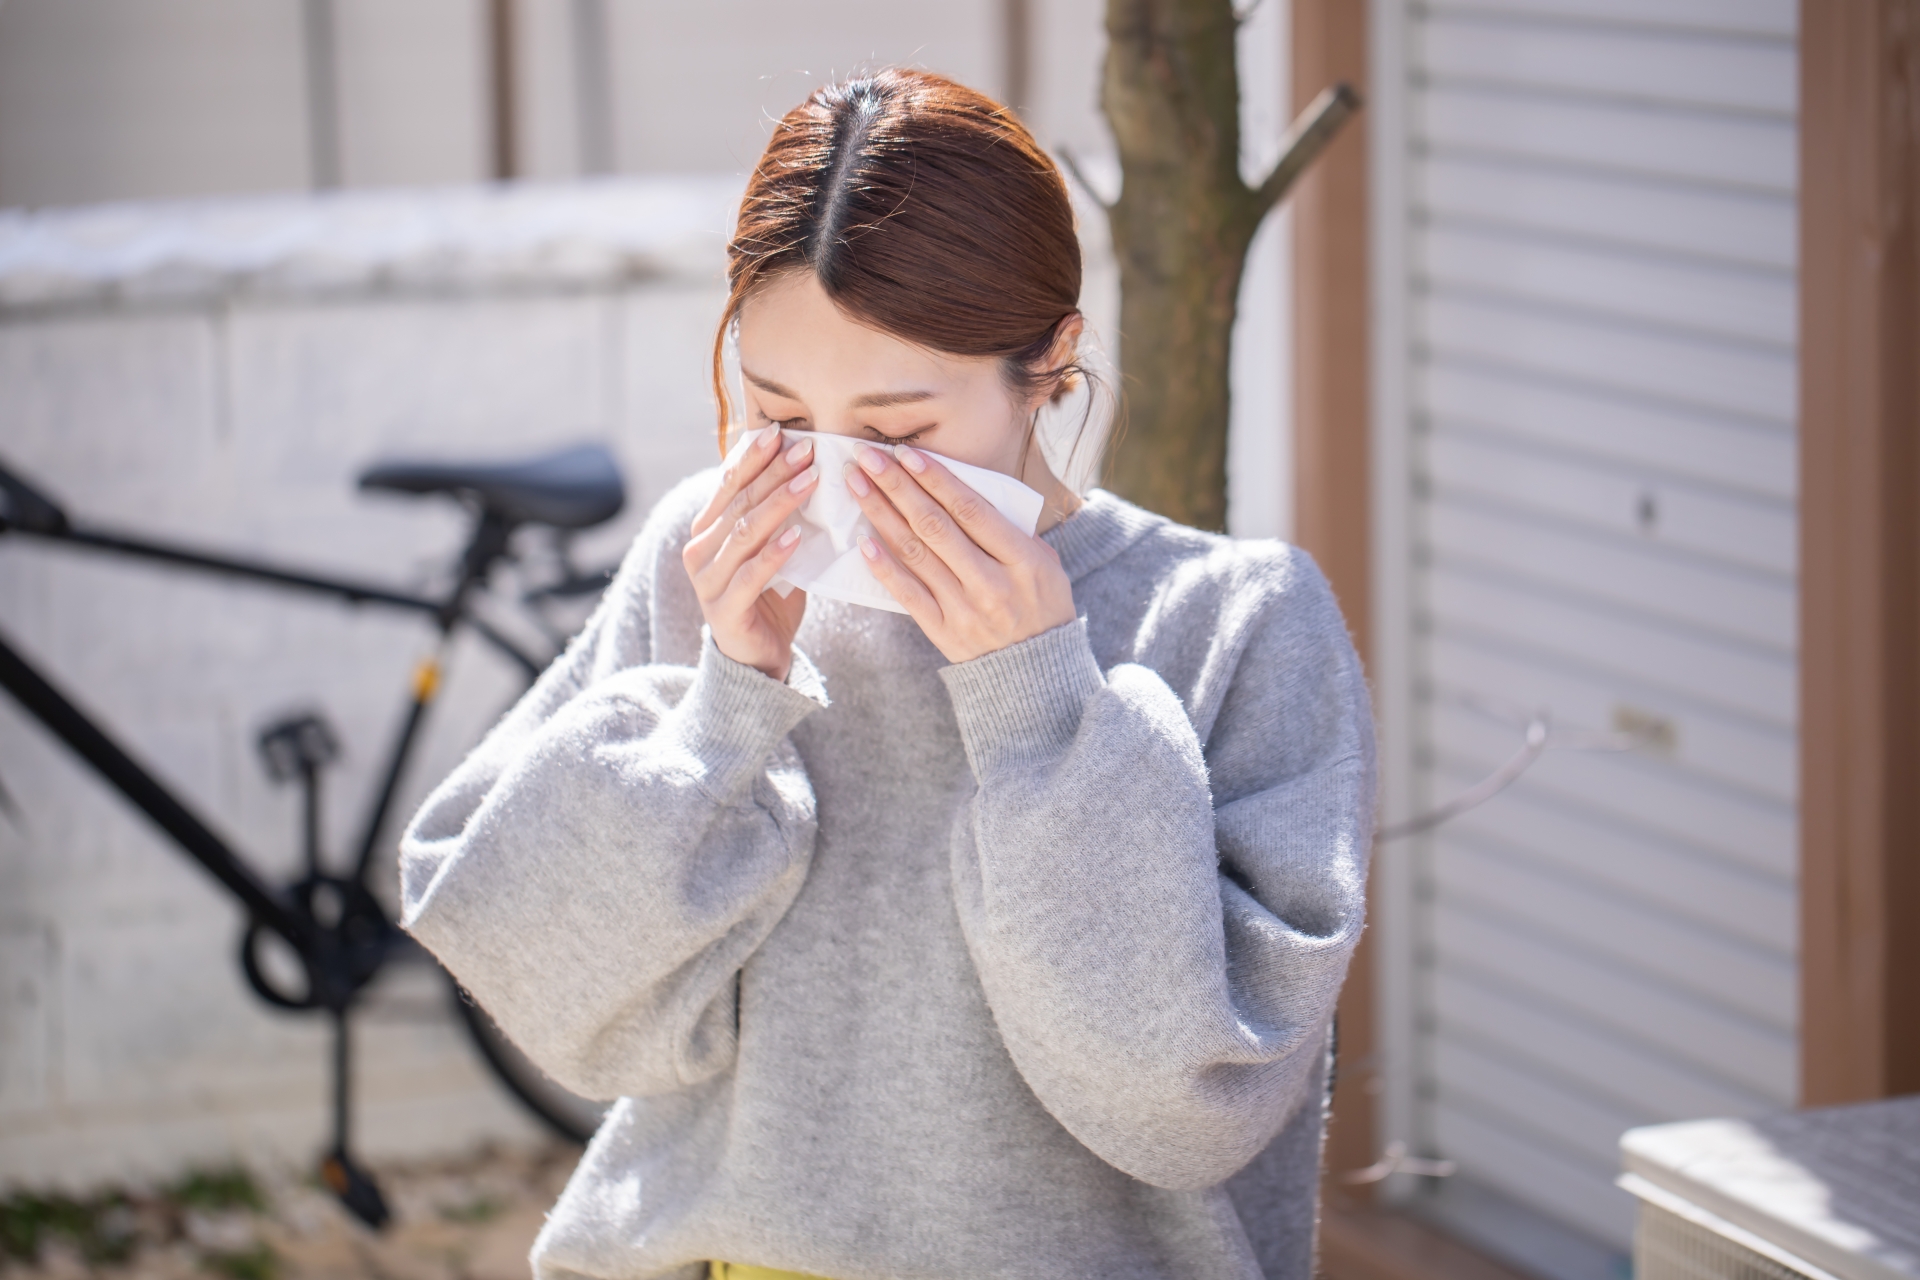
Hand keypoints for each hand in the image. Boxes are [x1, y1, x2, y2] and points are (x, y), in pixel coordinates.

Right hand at [683, 426, 818, 680]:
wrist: (757, 659)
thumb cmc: (769, 598)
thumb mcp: (772, 550)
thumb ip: (777, 517)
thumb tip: (808, 471)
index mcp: (707, 530)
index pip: (730, 484)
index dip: (754, 458)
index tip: (782, 433)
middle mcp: (700, 551)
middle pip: (740, 502)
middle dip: (774, 473)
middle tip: (806, 450)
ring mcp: (707, 581)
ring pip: (745, 532)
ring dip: (779, 503)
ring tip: (810, 481)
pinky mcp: (724, 609)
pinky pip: (752, 574)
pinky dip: (775, 553)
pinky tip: (797, 535)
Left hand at [844, 443, 1075, 662]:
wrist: (1036, 673)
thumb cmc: (1042, 606)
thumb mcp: (1047, 564)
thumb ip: (1013, 529)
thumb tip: (967, 490)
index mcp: (1023, 561)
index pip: (971, 510)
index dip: (936, 479)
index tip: (906, 453)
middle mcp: (991, 583)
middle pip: (935, 526)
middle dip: (898, 487)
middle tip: (868, 457)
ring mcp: (964, 609)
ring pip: (915, 553)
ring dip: (881, 514)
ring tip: (857, 484)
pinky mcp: (943, 631)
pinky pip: (907, 593)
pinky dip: (883, 565)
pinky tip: (862, 539)